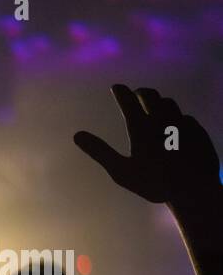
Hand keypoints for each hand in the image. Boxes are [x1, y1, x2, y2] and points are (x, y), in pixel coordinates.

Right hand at [75, 85, 220, 211]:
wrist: (194, 187)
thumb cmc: (154, 183)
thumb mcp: (121, 171)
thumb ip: (100, 151)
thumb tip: (77, 135)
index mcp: (141, 128)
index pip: (128, 102)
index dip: (121, 92)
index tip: (116, 87)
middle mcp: (161, 120)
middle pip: (151, 96)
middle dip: (141, 92)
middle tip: (135, 93)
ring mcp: (181, 123)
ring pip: (169, 103)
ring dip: (158, 101)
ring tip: (154, 104)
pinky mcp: (196, 129)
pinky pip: (184, 116)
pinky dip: (175, 116)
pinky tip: (174, 123)